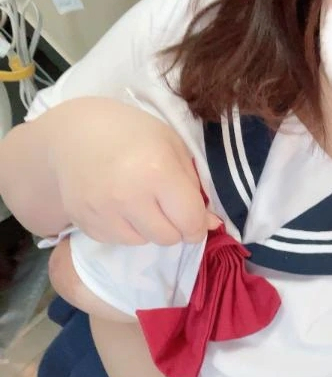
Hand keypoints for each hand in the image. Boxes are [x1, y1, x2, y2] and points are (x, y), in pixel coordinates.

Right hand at [44, 97, 220, 244]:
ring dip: (149, 228)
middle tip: (165, 204)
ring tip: (138, 200)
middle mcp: (129, 195)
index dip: (198, 223)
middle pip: (169, 238)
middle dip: (174, 226)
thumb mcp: (173, 147)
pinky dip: (126, 229)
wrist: (74, 134)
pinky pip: (119, 241)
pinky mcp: (86, 223)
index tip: (195, 218)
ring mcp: (103, 212)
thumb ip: (196, 187)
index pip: (190, 221)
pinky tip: (118, 204)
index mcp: (157, 170)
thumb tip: (213, 225)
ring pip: (144, 242)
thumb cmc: (133, 134)